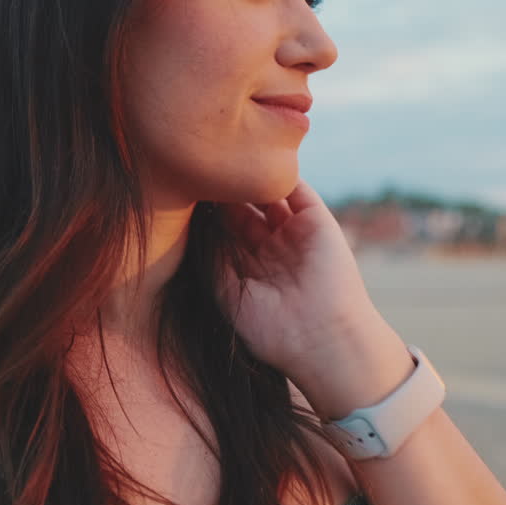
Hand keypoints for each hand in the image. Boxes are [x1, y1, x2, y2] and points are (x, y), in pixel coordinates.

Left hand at [219, 180, 411, 416]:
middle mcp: (272, 247)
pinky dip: (279, 176)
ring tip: (227, 168)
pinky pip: (297, 189)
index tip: (186, 194)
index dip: (207, 214)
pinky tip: (257, 166)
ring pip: (267, 195)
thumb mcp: (227, 290)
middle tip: (204, 174)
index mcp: (251, 266)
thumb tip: (196, 221)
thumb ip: (212, 256)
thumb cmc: (269, 327)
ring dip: (249, 181)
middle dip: (225, 193)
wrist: (320, 338)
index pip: (224, 230)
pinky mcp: (318, 221)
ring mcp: (295, 232)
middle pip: (243, 209)